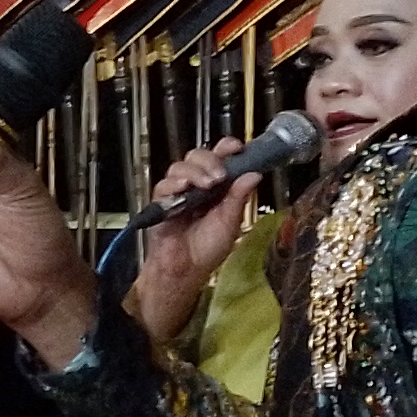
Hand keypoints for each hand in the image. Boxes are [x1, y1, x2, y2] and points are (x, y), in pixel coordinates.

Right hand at [121, 138, 267, 350]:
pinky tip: (184, 188)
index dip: (227, 148)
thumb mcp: (230, 222)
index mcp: (218, 186)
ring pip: (181, 166)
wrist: (186, 269)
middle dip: (210, 160)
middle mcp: (198, 183)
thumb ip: (239, 198)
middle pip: (199, 155)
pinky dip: (174, 183)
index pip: (221, 157)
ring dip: (195, 171)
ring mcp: (179, 191)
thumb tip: (254, 174)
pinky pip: (164, 184)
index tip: (237, 148)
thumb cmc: (208, 248)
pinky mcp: (162, 201)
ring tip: (206, 185)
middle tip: (219, 175)